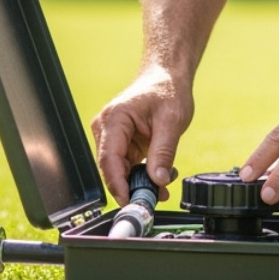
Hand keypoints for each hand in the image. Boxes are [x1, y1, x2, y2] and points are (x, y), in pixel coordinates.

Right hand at [90, 63, 191, 202]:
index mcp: (114, 118)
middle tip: (155, 199)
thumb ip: (163, 152)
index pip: (109, 158)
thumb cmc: (167, 91)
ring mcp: (111, 136)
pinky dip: (141, 175)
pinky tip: (160, 175)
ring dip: (139, 182)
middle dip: (131, 187)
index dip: (118, 184)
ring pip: (119, 170)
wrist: (166, 77)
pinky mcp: (120, 143)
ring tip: (164, 184)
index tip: (131, 201)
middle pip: (111, 168)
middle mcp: (106, 128)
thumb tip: (158, 181)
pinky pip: (126, 166)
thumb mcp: (171, 121)